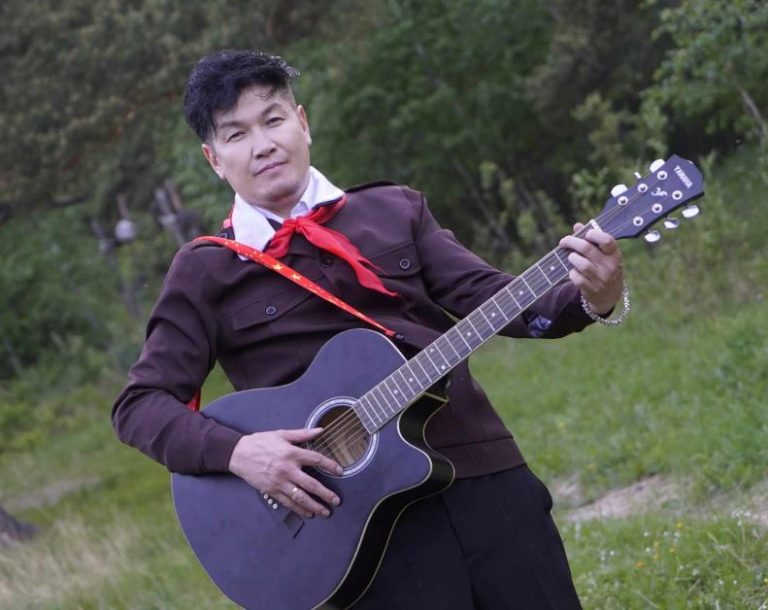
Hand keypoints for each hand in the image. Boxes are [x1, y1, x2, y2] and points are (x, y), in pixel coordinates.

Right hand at [227, 427, 342, 517]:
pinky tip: (308, 513)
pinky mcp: (271, 491)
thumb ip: (302, 434)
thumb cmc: (261, 442)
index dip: (329, 465)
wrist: (238, 454)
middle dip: (325, 494)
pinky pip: (287, 502)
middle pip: (310, 484)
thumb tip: (320, 430)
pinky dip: (298, 509)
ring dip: (314, 506)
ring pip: (300, 497)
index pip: (315, 459)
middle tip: (336, 501)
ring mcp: (279, 482)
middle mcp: (287, 469)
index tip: (340, 471)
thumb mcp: (282, 434)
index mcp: (291, 453)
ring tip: (325, 512)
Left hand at [559, 223, 623, 314]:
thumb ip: (592, 240)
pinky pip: (577, 278)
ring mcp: (601, 280)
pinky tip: (573, 271)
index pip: (607, 241)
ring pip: (581, 264)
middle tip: (564, 242)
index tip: (585, 234)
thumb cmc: (604, 269)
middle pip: (587, 249)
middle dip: (572, 242)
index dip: (594, 234)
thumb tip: (577, 225)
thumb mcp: (604, 256)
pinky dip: (572, 273)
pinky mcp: (591, 290)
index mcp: (615, 255)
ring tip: (571, 257)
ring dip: (572, 258)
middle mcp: (610, 267)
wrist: (609, 297)